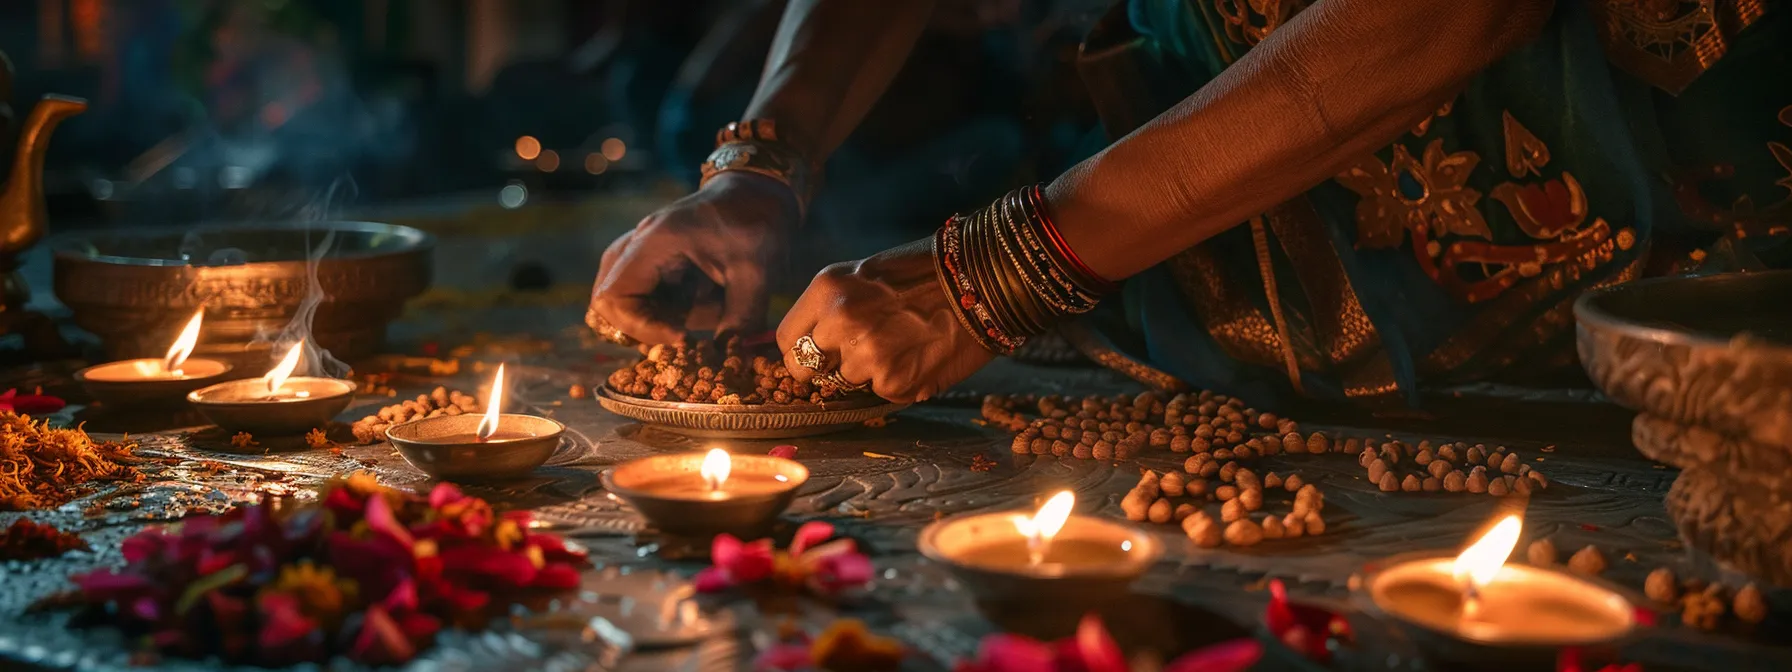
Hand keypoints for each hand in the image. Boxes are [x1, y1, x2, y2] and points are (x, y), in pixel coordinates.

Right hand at [588, 172, 799, 343]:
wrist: (760, 193)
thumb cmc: (755, 222)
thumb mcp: (756, 271)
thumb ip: (742, 317)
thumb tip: (732, 357)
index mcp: (654, 242)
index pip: (613, 296)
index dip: (640, 326)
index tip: (681, 336)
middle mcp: (638, 246)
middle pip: (609, 303)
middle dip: (647, 327)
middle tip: (686, 335)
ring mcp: (643, 254)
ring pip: (629, 303)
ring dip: (664, 318)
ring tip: (707, 308)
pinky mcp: (655, 264)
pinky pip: (647, 298)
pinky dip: (673, 311)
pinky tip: (708, 301)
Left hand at [777, 239, 995, 402]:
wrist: (981, 282)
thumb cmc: (925, 274)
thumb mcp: (864, 276)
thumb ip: (832, 307)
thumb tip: (811, 343)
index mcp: (827, 290)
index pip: (786, 339)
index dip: (801, 349)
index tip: (817, 352)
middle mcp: (839, 322)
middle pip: (803, 370)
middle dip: (824, 369)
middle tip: (855, 357)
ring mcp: (865, 356)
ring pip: (845, 384)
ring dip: (868, 374)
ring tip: (901, 345)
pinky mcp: (893, 382)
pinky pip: (881, 393)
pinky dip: (899, 382)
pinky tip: (919, 356)